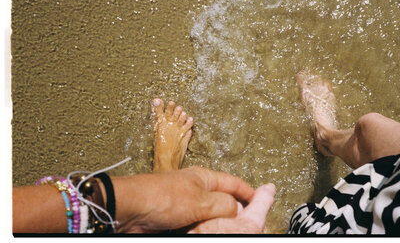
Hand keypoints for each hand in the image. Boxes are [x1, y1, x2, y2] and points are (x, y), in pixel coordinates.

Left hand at [114, 166, 255, 232]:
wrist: (130, 210)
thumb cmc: (160, 197)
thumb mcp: (200, 201)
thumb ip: (223, 204)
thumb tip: (237, 208)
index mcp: (205, 177)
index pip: (234, 183)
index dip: (248, 192)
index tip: (259, 201)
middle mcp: (197, 189)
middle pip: (223, 201)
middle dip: (232, 212)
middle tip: (242, 222)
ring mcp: (186, 203)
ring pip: (209, 216)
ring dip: (214, 224)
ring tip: (220, 229)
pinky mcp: (176, 217)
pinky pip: (196, 225)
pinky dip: (201, 230)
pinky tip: (202, 232)